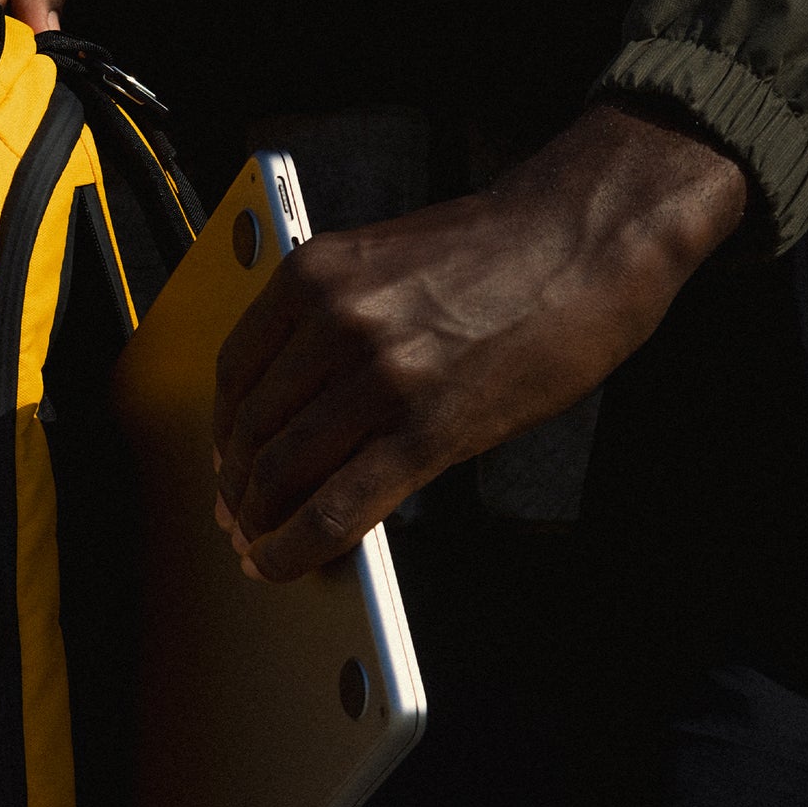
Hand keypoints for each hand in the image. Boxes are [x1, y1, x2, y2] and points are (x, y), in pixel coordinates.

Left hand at [212, 104, 749, 578]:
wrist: (586, 242)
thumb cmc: (494, 254)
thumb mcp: (383, 267)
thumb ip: (327, 326)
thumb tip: (291, 406)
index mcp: (312, 275)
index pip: (234, 374)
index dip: (221, 433)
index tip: (223, 463)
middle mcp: (333, 322)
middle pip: (252, 429)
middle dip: (238, 486)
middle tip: (238, 516)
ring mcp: (378, 377)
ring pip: (283, 475)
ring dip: (262, 522)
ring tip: (262, 543)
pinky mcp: (425, 430)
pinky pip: (336, 508)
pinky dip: (297, 548)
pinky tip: (285, 563)